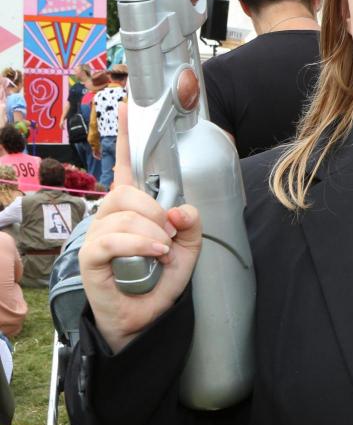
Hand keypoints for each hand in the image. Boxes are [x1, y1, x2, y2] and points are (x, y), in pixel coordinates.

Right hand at [79, 103, 202, 352]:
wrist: (144, 321)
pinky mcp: (90, 257)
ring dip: (152, 233)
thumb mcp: (188, 250)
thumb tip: (183, 210)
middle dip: (156, 211)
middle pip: (129, 192)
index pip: (127, 165)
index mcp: (133, 208)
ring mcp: (97, 235)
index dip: (128, 134)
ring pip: (125, 215)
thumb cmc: (159, 281)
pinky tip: (154, 255)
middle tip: (169, 236)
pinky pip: (113, 239)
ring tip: (162, 252)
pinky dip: (139, 245)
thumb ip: (191, 226)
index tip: (130, 103)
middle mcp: (110, 216)